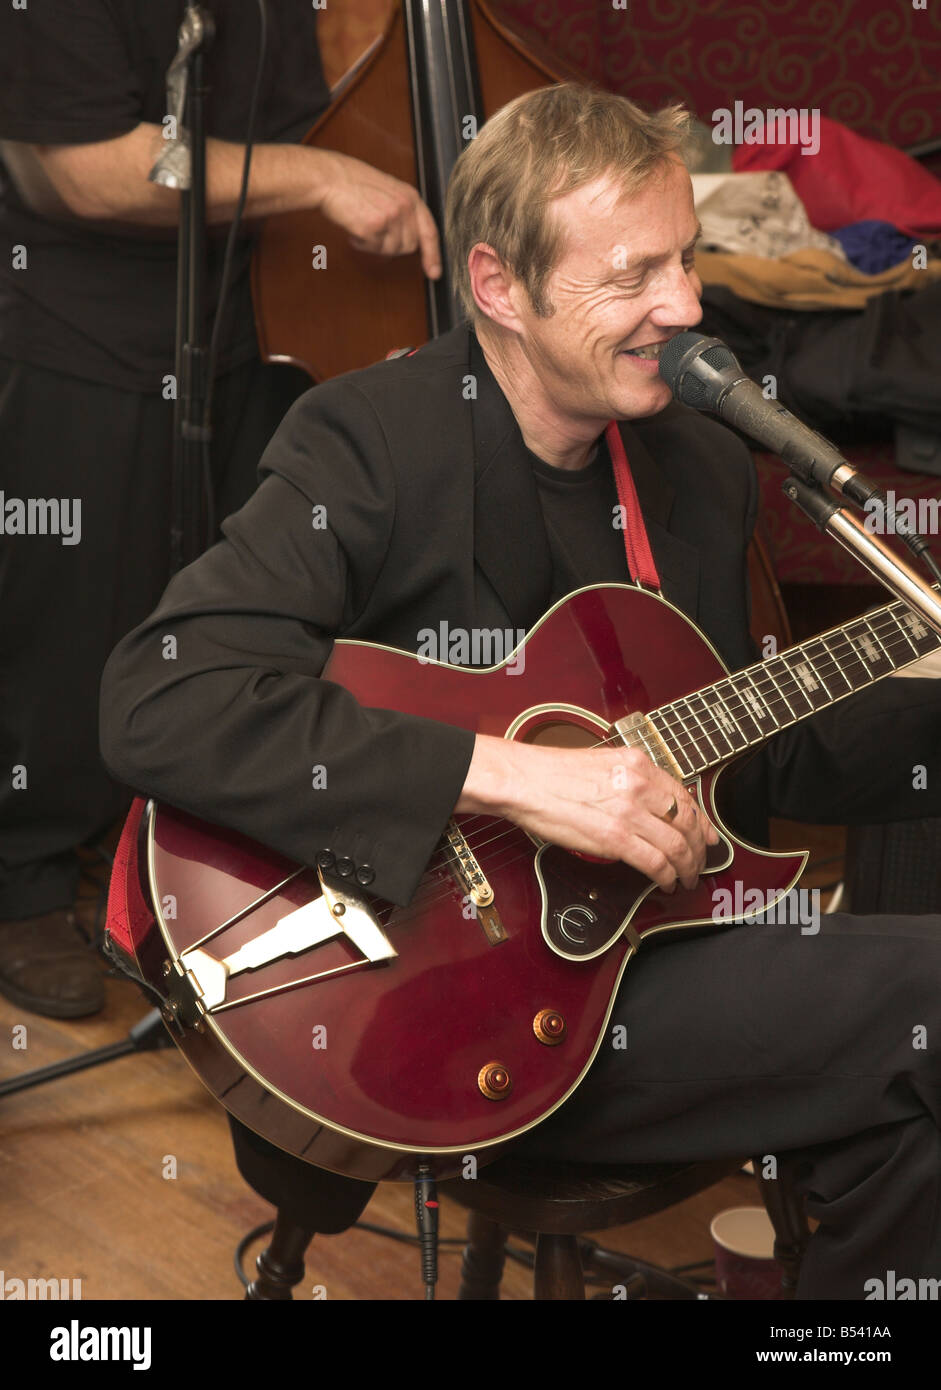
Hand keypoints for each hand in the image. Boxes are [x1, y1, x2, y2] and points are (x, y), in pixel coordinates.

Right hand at [313, 150, 441, 279]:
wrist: (330, 178)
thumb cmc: (352, 182)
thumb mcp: (388, 190)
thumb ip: (403, 211)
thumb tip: (411, 238)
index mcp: (410, 196)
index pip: (429, 231)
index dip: (433, 254)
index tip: (434, 272)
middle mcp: (404, 207)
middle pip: (409, 246)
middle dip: (392, 245)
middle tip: (375, 231)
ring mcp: (390, 217)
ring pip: (390, 250)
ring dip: (374, 244)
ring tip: (362, 223)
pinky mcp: (374, 228)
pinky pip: (372, 249)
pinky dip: (361, 243)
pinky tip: (354, 226)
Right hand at [457, 737, 719, 892]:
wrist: (522, 780)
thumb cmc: (551, 773)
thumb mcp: (603, 762)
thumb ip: (631, 779)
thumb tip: (650, 801)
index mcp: (638, 763)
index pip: (684, 795)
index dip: (702, 821)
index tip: (707, 835)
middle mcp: (639, 785)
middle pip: (688, 822)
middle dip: (699, 849)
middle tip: (700, 862)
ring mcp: (629, 812)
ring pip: (678, 846)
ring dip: (687, 867)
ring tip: (686, 878)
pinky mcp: (614, 838)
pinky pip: (655, 863)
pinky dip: (667, 876)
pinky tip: (667, 882)